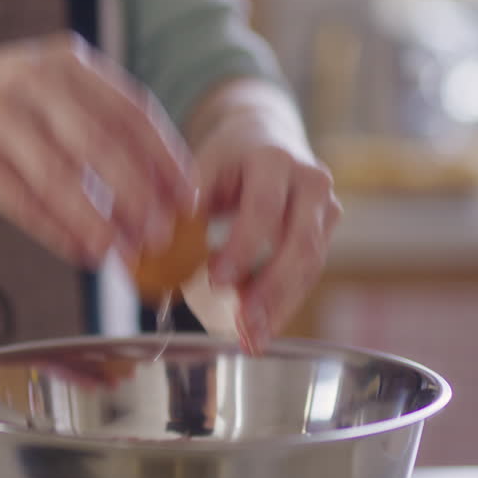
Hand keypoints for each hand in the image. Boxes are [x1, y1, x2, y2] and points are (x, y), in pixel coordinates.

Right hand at [0, 33, 195, 266]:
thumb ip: (94, 122)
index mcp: (66, 62)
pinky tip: (81, 252)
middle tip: (164, 234)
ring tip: (125, 254)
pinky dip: (56, 231)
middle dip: (140, 196)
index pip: (131, 110)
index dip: (165, 157)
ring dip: (99, 222)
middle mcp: (34, 80)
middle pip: (102, 144)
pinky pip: (23, 201)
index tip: (188, 197)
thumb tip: (156, 189)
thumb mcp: (45, 88)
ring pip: (62, 178)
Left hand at [191, 84, 341, 351]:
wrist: (265, 137)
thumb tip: (151, 253)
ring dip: (279, 306)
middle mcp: (310, 182)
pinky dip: (282, 302)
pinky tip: (257, 328)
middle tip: (242, 326)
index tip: (215, 280)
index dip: (242, 248)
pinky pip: (307, 274)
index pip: (263, 209)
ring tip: (250, 340)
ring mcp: (326, 208)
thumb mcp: (201, 167)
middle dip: (270, 290)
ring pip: (309, 266)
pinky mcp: (326, 232)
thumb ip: (183, 207)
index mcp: (274, 159)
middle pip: (300, 244)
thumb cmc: (227, 157)